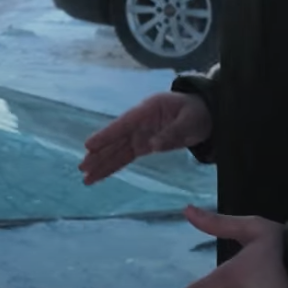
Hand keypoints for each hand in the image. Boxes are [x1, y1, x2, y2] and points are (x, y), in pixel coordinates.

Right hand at [78, 91, 209, 184]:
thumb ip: (172, 132)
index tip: (88, 145)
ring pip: (116, 150)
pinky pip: (124, 157)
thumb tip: (153, 146)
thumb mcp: (190, 120)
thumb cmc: (197, 112)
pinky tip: (100, 175)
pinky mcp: (143, 145)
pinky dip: (112, 166)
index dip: (106, 135)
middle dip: (98, 154)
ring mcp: (139, 134)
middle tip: (82, 167)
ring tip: (86, 177)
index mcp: (147, 110)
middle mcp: (138, 122)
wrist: (205, 113)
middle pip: (115, 140)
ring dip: (101, 163)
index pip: (123, 124)